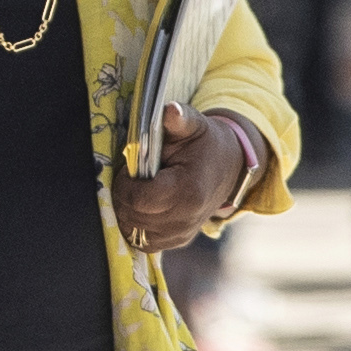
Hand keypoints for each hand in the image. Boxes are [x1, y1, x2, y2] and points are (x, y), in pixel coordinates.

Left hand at [116, 102, 254, 250]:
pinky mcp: (177, 241)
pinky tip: (142, 204)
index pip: (140, 200)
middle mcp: (186, 218)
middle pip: (133, 216)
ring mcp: (181, 234)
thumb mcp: (193, 125)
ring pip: (134, 231)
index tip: (129, 169)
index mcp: (189, 190)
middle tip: (131, 177)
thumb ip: (178, 119)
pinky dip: (135, 223)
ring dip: (127, 209)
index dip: (125, 185)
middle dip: (123, 195)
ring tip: (138, 188)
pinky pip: (142, 241)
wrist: (227, 167)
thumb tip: (169, 109)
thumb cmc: (204, 144)